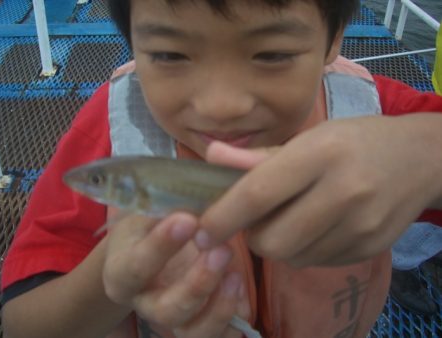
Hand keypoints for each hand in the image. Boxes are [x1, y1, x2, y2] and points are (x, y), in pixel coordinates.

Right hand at [103, 212, 243, 337]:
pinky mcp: (200, 324)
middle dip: (198, 284)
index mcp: (122, 272)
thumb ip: (167, 209)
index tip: (188, 220)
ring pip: (194, 333)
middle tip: (221, 251)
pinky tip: (242, 294)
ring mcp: (174, 317)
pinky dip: (234, 319)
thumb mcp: (150, 210)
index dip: (161, 246)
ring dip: (219, 309)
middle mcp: (145, 303)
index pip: (136, 267)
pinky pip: (220, 336)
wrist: (154, 243)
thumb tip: (196, 202)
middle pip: (167, 311)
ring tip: (236, 276)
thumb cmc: (151, 223)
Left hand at [197, 114, 441, 266]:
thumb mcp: (308, 137)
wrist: (420, 159)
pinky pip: (316, 262)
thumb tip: (210, 157)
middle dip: (252, 236)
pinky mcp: (370, 247)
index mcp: (320, 153)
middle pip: (272, 239)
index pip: (259, 192)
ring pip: (292, 257)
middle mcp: (343, 191)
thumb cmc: (354, 141)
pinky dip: (303, 250)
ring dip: (278, 244)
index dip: (223, 216)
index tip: (201, 231)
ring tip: (289, 218)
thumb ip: (256, 155)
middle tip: (256, 219)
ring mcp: (360, 225)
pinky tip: (315, 227)